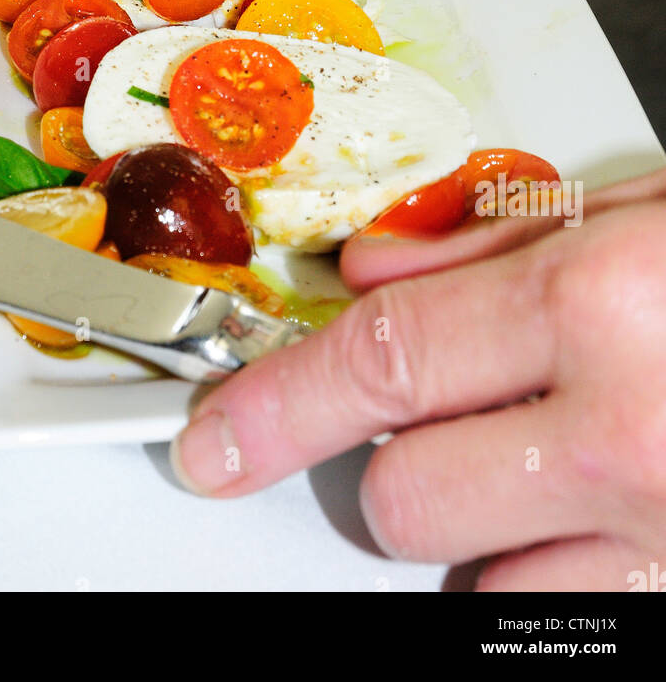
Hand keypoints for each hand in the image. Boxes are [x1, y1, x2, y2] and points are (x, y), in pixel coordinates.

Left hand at [171, 168, 665, 590]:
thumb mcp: (639, 216)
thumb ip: (497, 245)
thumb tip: (373, 274)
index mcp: (596, 301)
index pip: (380, 361)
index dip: (278, 402)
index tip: (220, 439)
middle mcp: (624, 431)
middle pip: (401, 493)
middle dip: (390, 453)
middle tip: (449, 407)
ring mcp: (661, 530)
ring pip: (468, 580)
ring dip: (471, 522)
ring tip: (536, 456)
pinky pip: (554, 625)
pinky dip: (542, 571)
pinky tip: (581, 509)